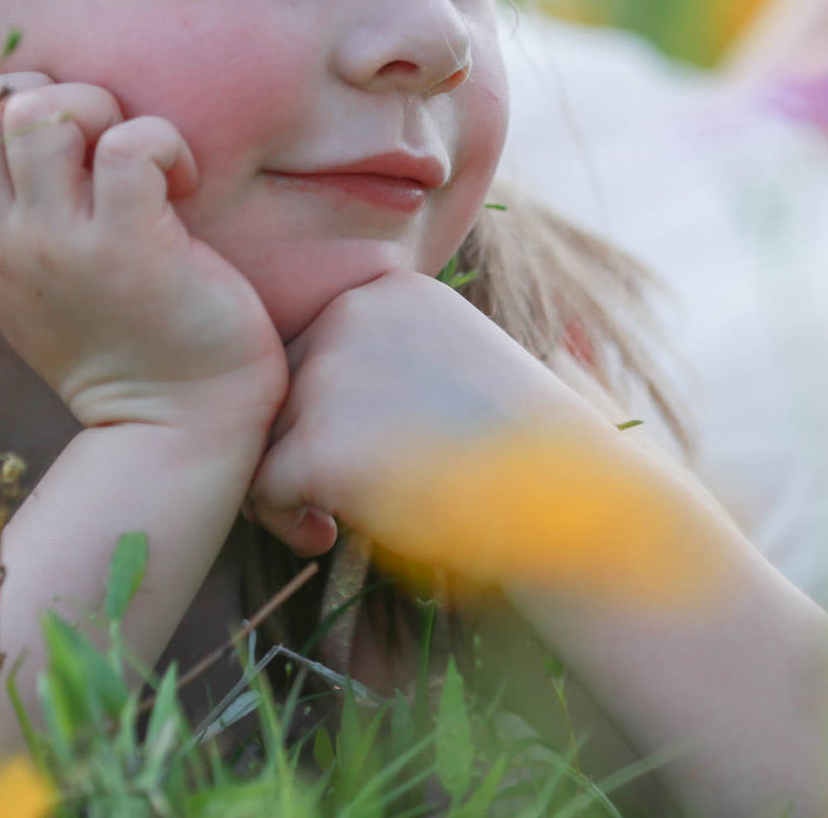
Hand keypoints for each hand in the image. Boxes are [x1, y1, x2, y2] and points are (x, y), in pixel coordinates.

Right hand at [0, 73, 287, 438]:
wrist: (180, 427)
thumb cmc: (125, 348)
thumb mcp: (35, 291)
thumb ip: (10, 226)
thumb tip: (15, 136)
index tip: (29, 133)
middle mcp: (9, 244)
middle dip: (41, 93)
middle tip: (96, 138)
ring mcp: (63, 244)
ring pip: (41, 113)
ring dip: (97, 107)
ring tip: (136, 155)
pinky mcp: (131, 243)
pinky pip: (129, 144)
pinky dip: (162, 140)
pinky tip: (181, 180)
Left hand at [246, 271, 599, 556]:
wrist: (565, 503)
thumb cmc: (520, 452)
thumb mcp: (456, 362)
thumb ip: (388, 356)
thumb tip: (318, 399)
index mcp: (390, 289)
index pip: (316, 345)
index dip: (326, 408)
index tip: (369, 452)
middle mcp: (351, 313)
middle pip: (282, 384)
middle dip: (297, 443)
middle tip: (338, 496)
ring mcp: (330, 373)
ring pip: (266, 433)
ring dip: (288, 484)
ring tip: (334, 521)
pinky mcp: (316, 441)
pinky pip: (262, 485)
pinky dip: (283, 520)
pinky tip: (328, 537)